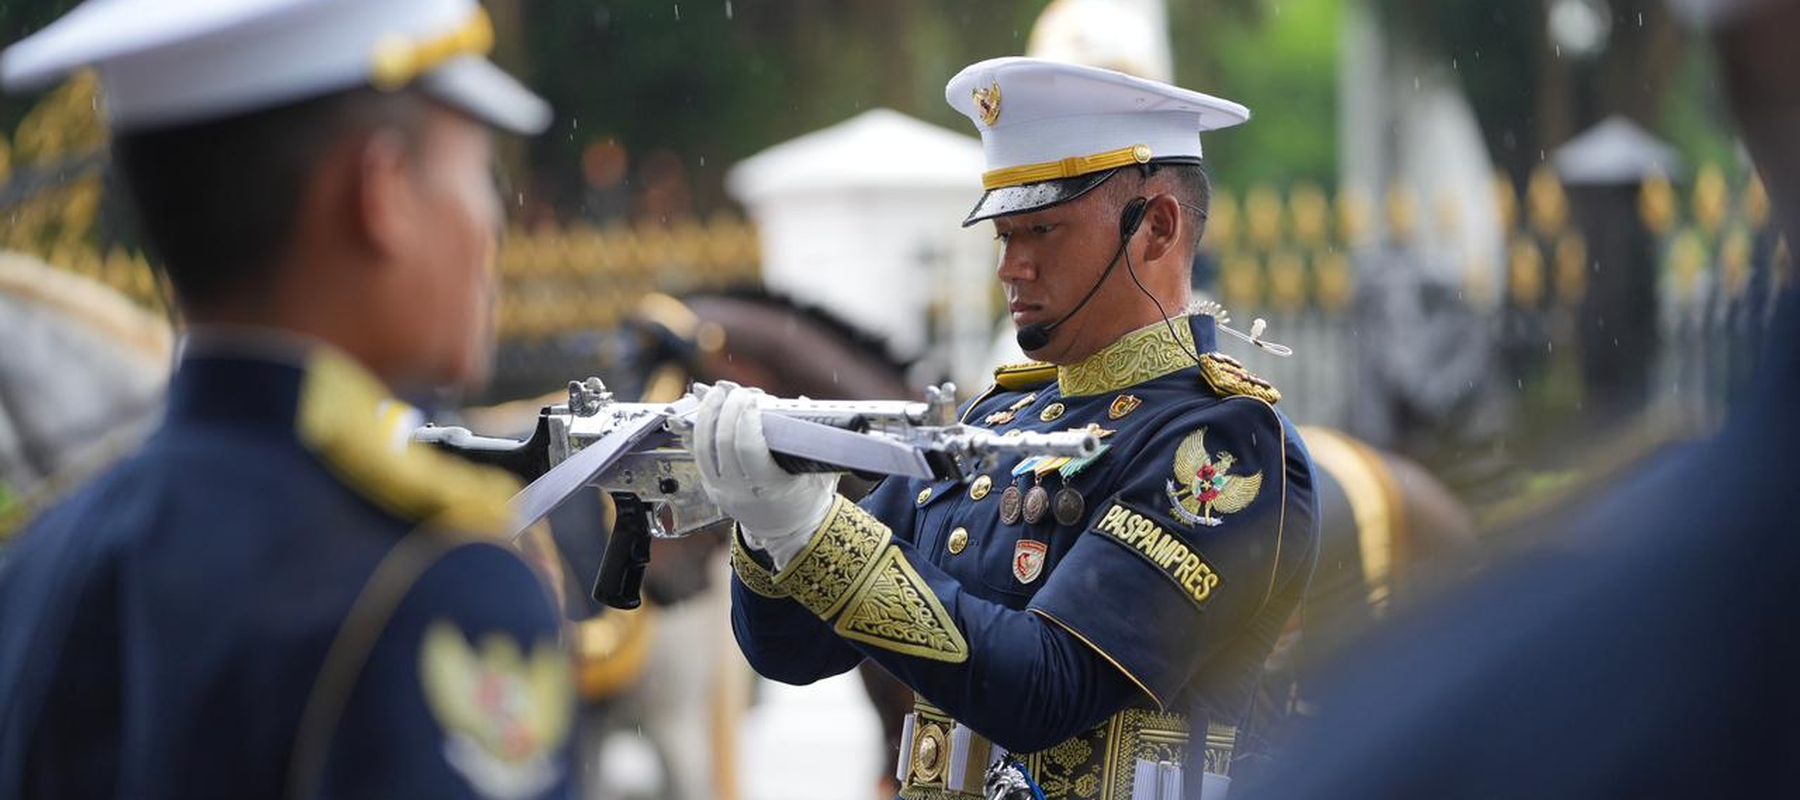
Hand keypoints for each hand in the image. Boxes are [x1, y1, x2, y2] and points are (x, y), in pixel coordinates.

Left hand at [691, 382, 834, 568]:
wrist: (789, 531)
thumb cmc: (806, 498)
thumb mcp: (818, 472)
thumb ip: (812, 440)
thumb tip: (801, 404)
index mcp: (769, 489)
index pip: (749, 450)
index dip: (747, 421)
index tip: (754, 400)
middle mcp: (740, 491)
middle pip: (723, 444)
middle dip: (728, 411)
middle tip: (738, 392)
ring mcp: (721, 491)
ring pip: (704, 447)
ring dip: (708, 416)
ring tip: (718, 394)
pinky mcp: (711, 488)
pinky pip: (699, 455)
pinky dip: (702, 430)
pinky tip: (708, 412)